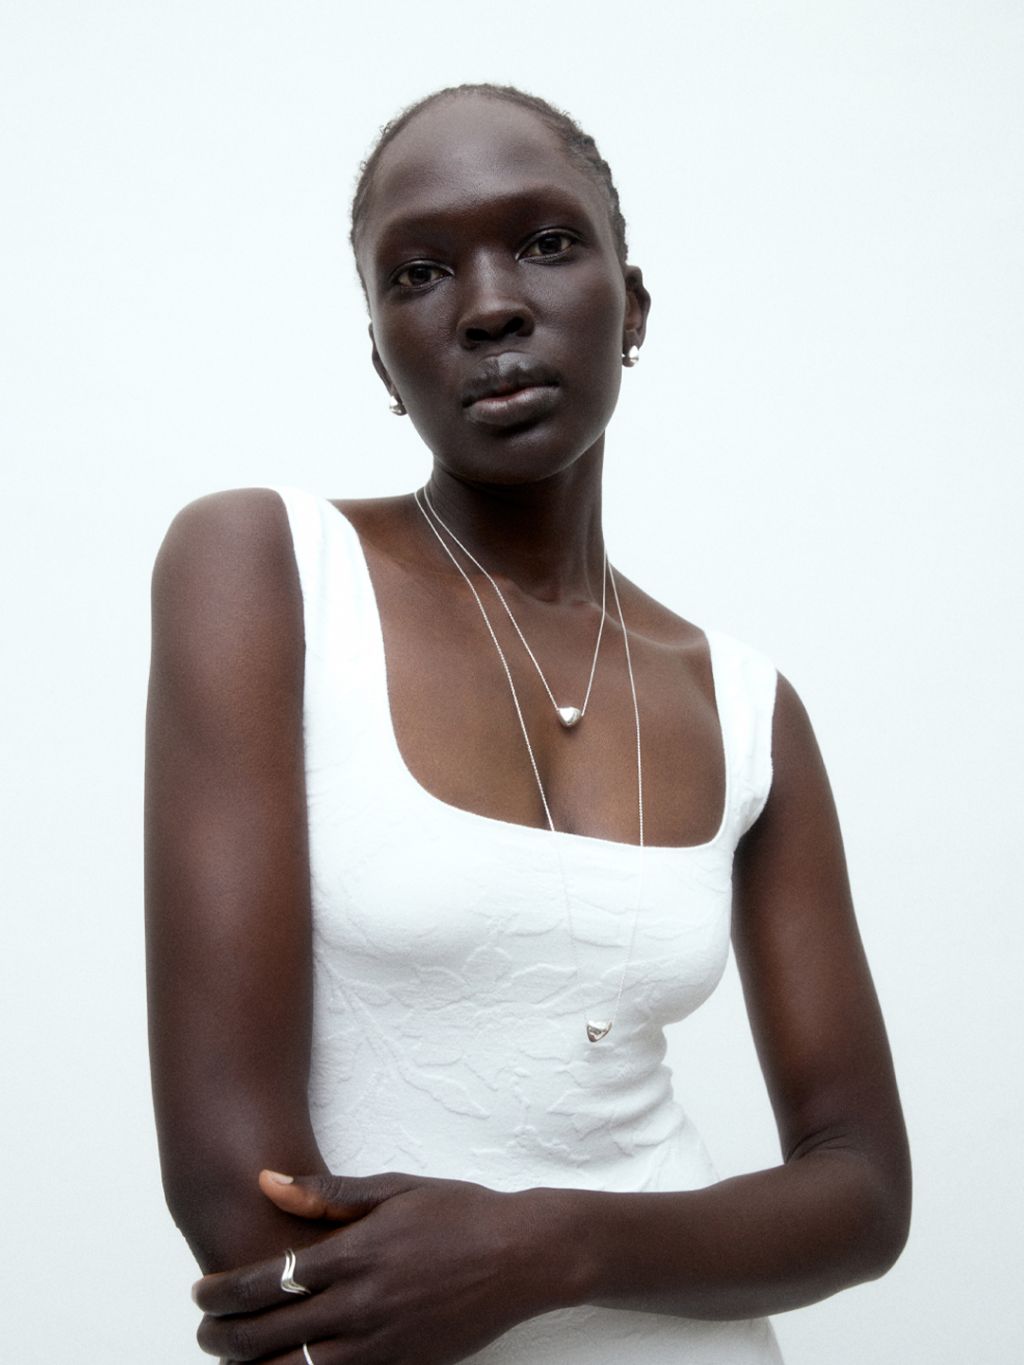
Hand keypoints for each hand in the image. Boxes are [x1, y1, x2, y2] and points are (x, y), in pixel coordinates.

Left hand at [193, 1169, 567, 1363]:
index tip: (202, 1292)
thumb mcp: (394, 1187)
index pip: (269, 1281)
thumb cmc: (458, 1213)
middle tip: (205, 1330)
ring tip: (235, 1361)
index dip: (225, 1292)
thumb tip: (269, 1182)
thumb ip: (327, 1191)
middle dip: (224, 1337)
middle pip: (270, 1336)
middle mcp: (362, 1305)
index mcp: (356, 1254)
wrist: (522, 1255)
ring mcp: (382, 1344)